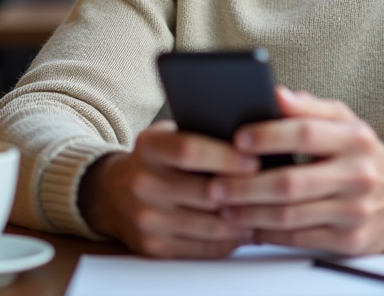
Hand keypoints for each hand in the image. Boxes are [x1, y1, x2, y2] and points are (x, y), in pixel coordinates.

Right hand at [78, 120, 258, 257]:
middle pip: (205, 193)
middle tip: (271, 189)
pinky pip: (203, 248)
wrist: (112, 194)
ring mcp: (147, 219)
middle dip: (243, 192)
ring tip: (263, 210)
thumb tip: (251, 139)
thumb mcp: (168, 136)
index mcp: (148, 148)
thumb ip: (201, 134)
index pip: (189, 150)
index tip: (254, 160)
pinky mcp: (154, 247)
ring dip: (243, 220)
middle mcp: (143, 183)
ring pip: (210, 225)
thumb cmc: (155, 161)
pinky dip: (229, 241)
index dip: (226, 157)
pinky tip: (242, 228)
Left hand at [212, 87, 383, 254]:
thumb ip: (307, 106)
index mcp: (355, 138)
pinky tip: (248, 224)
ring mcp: (356, 211)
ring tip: (224, 206)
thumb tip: (274, 93)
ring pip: (290, 216)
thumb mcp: (343, 120)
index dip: (268, 136)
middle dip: (246, 185)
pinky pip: (299, 239)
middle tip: (216, 184)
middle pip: (291, 182)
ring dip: (250, 213)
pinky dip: (268, 233)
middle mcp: (359, 174)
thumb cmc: (361, 153)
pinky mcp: (350, 241)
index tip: (237, 139)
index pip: (306, 133)